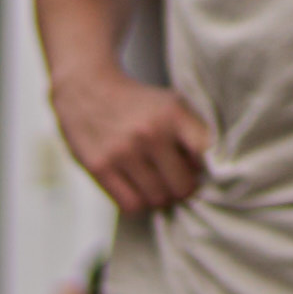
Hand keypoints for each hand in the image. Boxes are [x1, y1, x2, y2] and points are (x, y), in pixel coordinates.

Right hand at [46, 64, 210, 218]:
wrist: (87, 88)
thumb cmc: (135, 102)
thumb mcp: (170, 104)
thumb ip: (191, 132)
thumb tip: (201, 172)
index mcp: (172, 113)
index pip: (205, 154)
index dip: (203, 166)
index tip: (195, 166)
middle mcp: (149, 133)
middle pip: (182, 186)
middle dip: (181, 187)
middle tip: (174, 180)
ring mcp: (122, 152)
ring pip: (157, 199)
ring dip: (160, 197)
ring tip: (155, 184)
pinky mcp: (99, 167)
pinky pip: (130, 204)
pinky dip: (138, 202)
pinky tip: (136, 188)